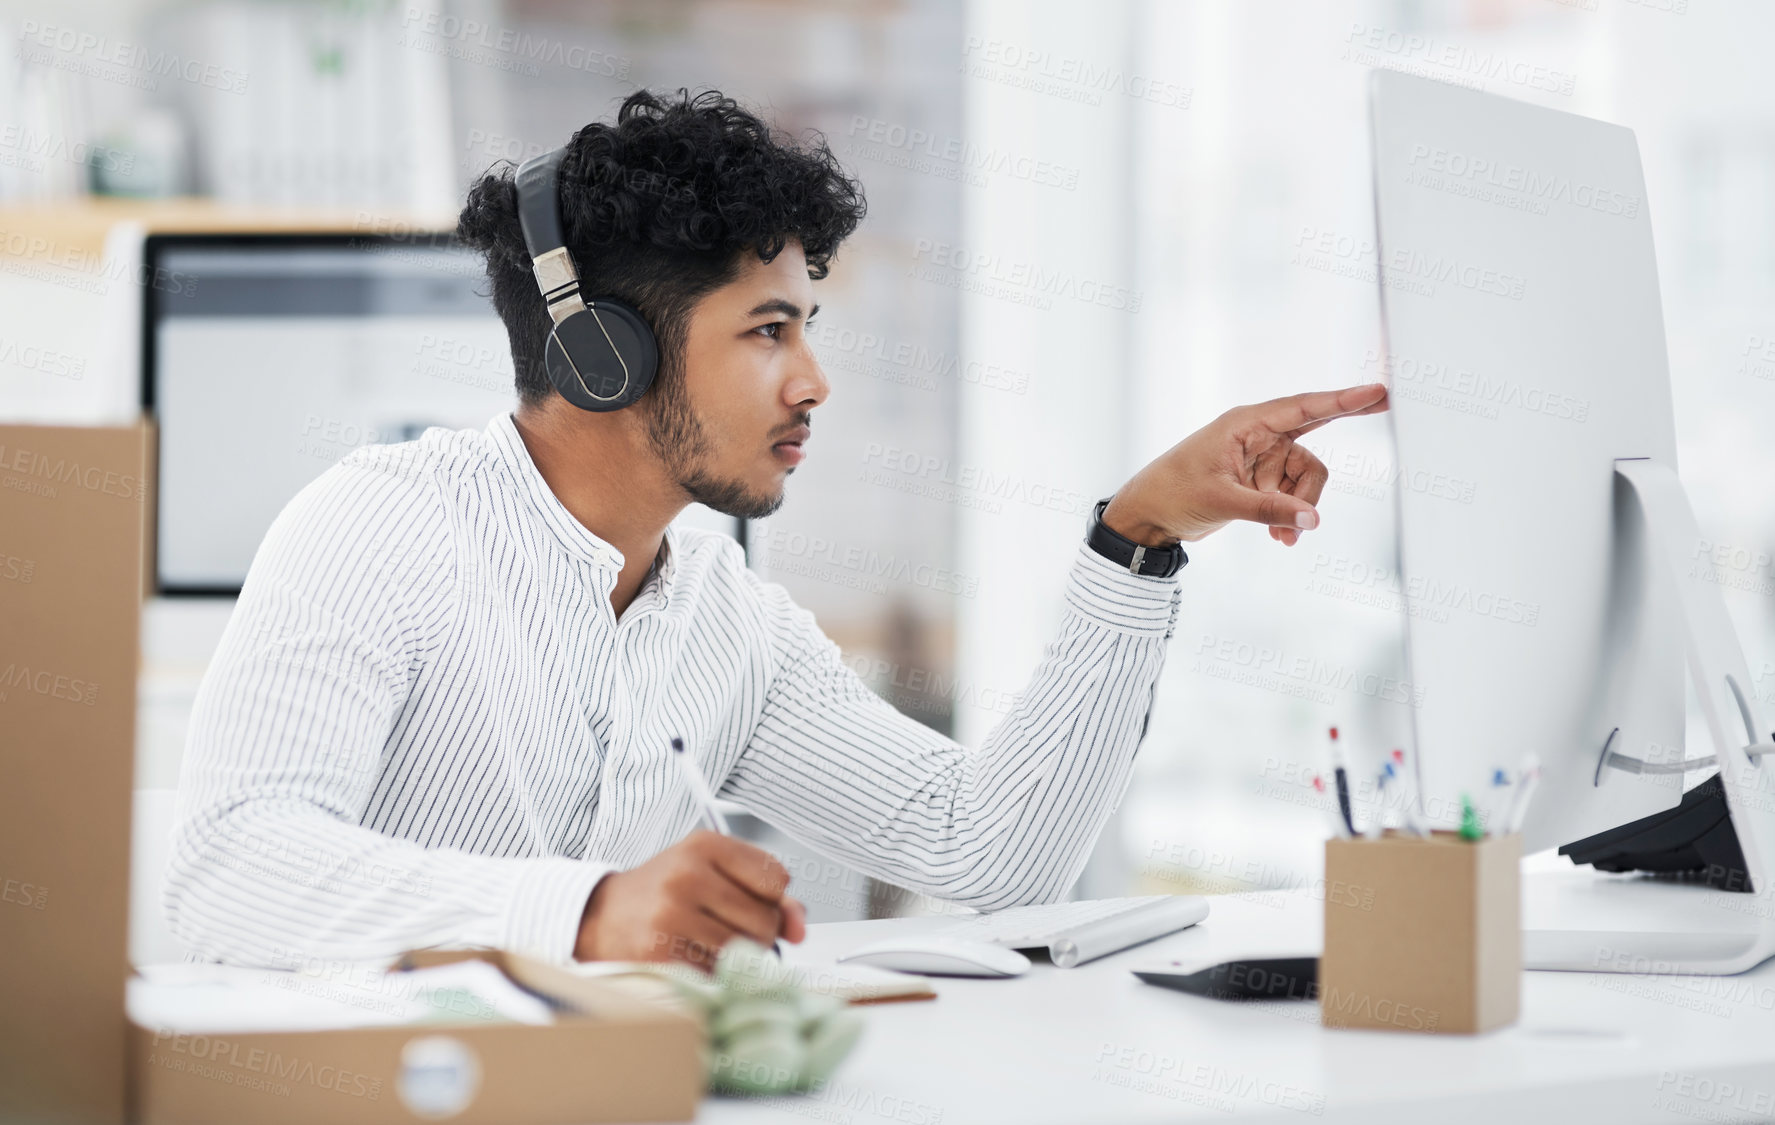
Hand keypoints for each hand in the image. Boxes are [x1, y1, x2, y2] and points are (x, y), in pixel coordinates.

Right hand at [573, 830, 806, 968]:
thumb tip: (800, 928)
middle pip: (764, 920)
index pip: (776, 877)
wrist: (601, 916)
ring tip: (703, 939)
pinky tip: (689, 955)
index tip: (751, 899)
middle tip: (724, 925)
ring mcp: (672, 914)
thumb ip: (766, 893)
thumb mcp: (713, 873)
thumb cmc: (665, 893)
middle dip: (756, 932)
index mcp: (705, 845)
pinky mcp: (661, 952)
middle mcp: (688, 874)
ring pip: (743, 950)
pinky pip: (716, 973)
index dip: (771, 898)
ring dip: (733, 955)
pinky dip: (711, 972)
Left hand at [1101, 383, 1387, 548]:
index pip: (1303, 408)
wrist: (1149, 516)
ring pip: (1305, 480)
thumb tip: (1312, 521)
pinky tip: (1279, 538)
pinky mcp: (1260, 482)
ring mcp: (1261, 459)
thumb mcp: (1222, 501)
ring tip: (1279, 535)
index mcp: (1246, 424)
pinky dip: (1290, 517)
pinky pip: (1293, 497)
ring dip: (1299, 508)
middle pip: (1312, 440)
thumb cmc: (1174, 494)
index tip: (1377, 391)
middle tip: (1369, 430)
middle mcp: (1258, 436)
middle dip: (1331, 449)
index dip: (1342, 400)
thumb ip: (1268, 509)